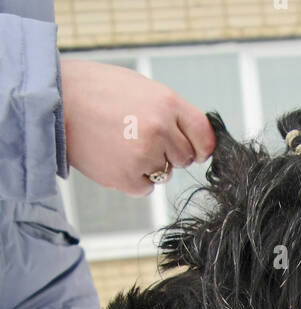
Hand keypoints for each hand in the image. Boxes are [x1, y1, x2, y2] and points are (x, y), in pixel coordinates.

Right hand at [60, 60, 216, 196]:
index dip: (200, 145)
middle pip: (185, 158)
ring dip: (149, 166)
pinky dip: (133, 179)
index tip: (194, 148)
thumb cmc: (98, 91)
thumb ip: (171, 114)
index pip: (204, 136)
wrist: (58, 100)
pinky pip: (145, 189)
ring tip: (122, 143)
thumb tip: (197, 143)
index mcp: (167, 103)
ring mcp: (144, 155)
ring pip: (164, 174)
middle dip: (169, 152)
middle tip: (140, 137)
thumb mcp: (143, 88)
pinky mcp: (127, 178)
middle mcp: (159, 129)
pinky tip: (114, 157)